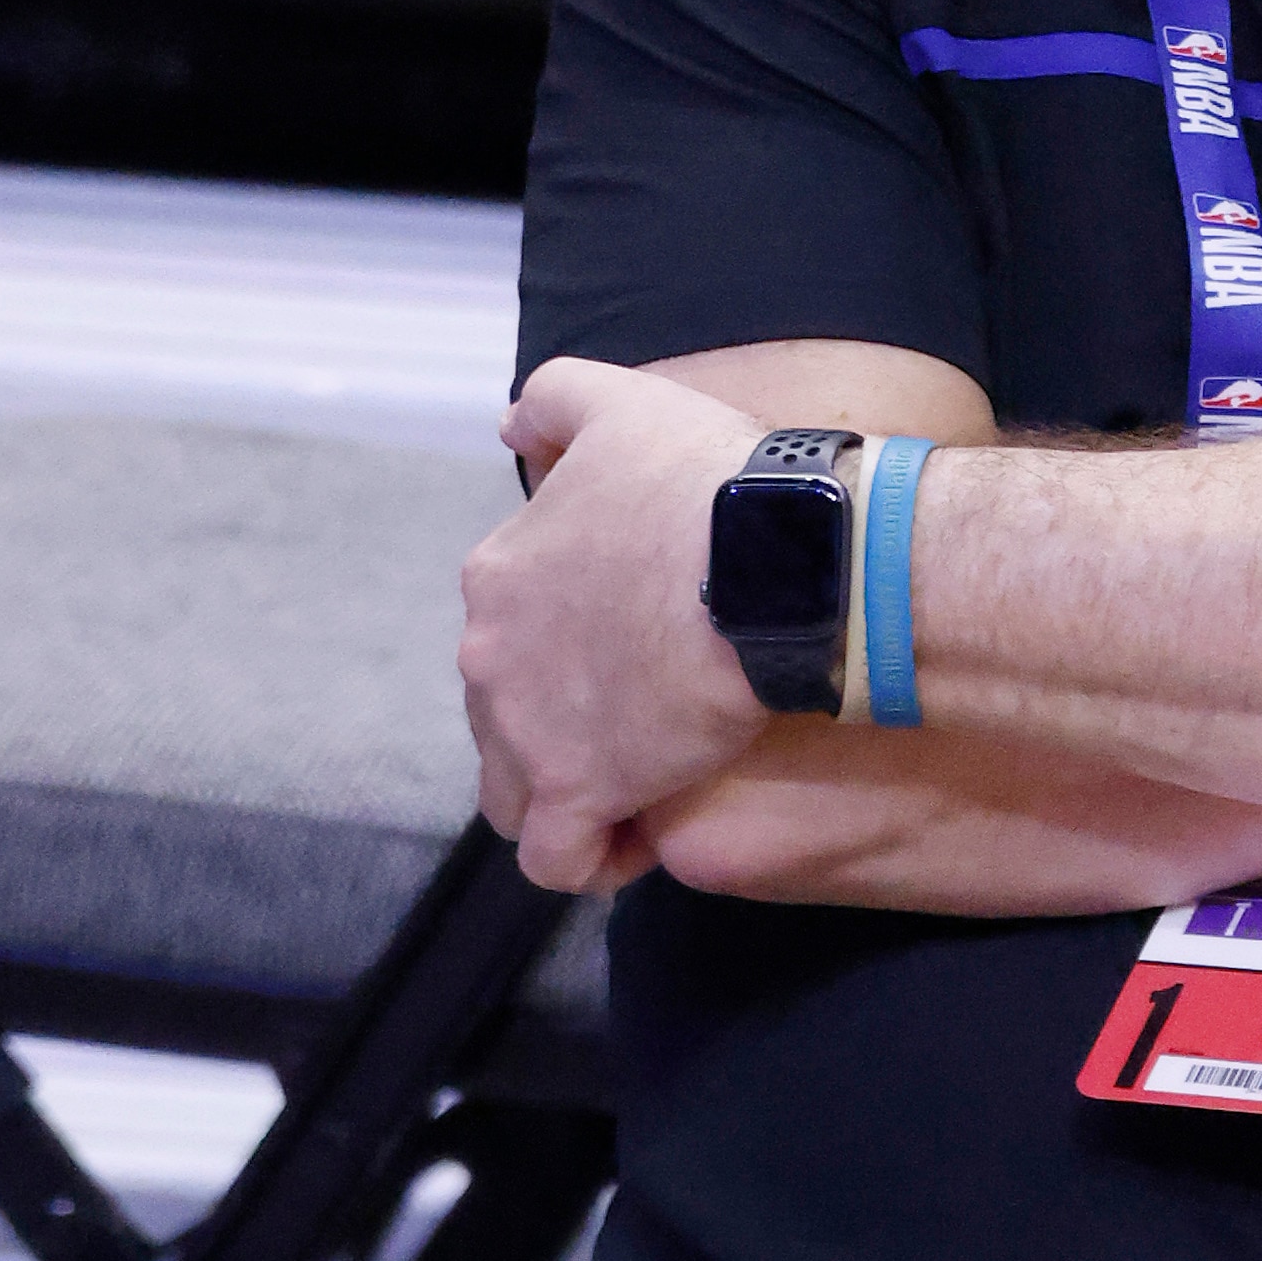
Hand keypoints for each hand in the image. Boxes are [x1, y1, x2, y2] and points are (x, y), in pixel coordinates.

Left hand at [460, 359, 775, 890]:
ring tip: (643, 782)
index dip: (570, 649)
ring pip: (516, 791)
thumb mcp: (620, 402)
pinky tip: (639, 833)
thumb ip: (551, 401)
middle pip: (506, 714)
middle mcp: (489, 655)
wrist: (772, 561)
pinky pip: (554, 858)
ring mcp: (524, 730)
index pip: (508, 633)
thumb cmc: (708, 480)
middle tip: (651, 715)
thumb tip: (508, 429)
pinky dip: (588, 855)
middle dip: (565, 723)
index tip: (639, 651)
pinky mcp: (574, 791)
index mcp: (499, 574)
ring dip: (567, 792)